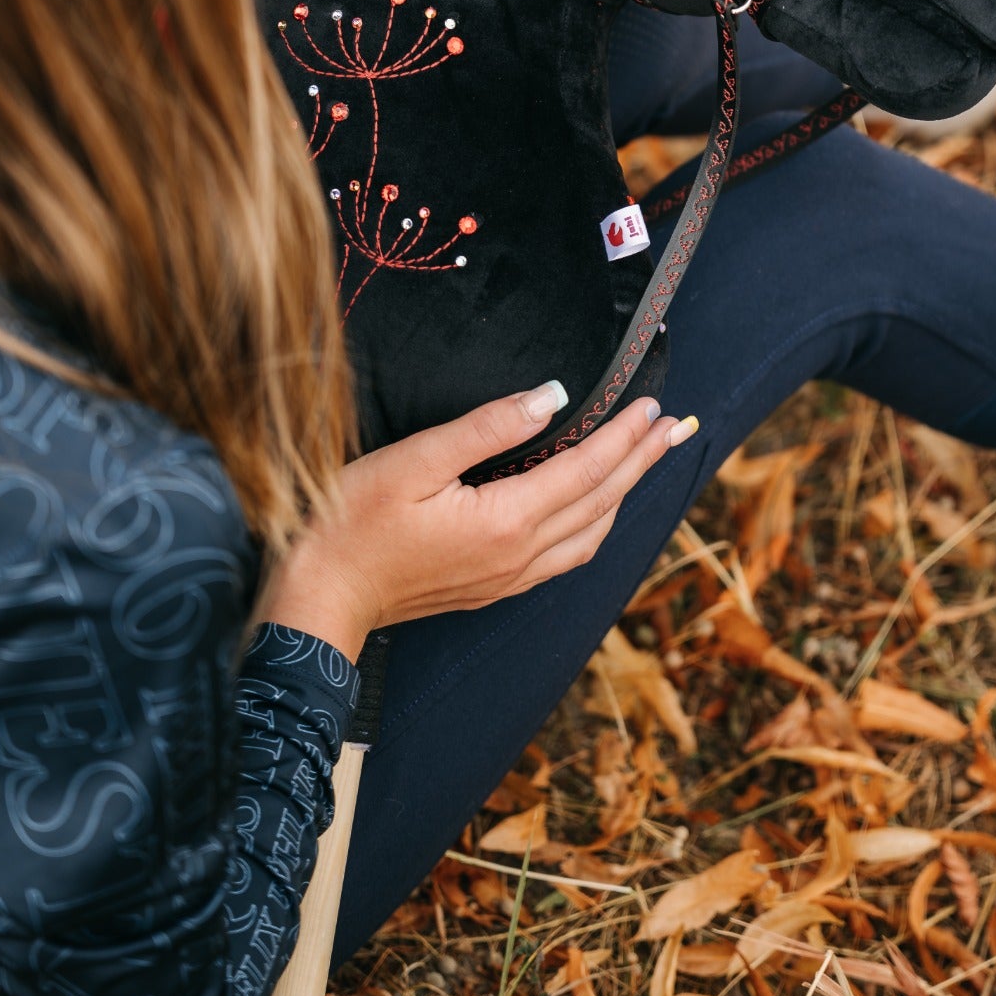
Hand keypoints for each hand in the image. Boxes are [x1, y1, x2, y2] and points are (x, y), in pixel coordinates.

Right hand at [259, 383, 696, 660]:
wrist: (321, 597)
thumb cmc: (353, 523)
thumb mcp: (413, 460)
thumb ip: (486, 428)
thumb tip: (551, 398)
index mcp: (504, 521)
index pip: (585, 471)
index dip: (623, 437)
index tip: (652, 405)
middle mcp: (518, 557)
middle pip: (601, 502)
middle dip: (640, 461)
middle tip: (675, 426)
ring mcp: (508, 578)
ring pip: (590, 534)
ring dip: (624, 494)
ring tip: (645, 459)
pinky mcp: (493, 587)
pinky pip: (566, 555)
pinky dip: (594, 523)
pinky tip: (596, 508)